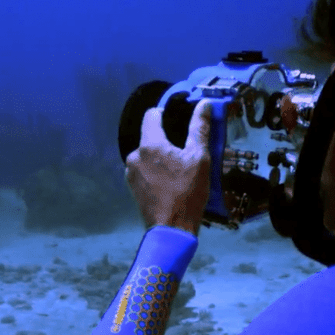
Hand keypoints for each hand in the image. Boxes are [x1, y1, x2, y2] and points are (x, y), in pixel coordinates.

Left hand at [124, 100, 214, 236]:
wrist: (171, 230)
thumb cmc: (187, 193)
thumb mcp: (199, 158)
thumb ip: (200, 129)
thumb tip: (204, 105)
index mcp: (149, 144)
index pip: (151, 115)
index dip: (166, 113)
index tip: (180, 120)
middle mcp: (134, 155)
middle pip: (150, 136)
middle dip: (167, 139)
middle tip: (186, 150)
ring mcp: (130, 173)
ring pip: (147, 154)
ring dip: (161, 157)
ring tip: (180, 169)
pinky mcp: (132, 187)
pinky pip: (144, 169)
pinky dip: (156, 170)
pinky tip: (170, 181)